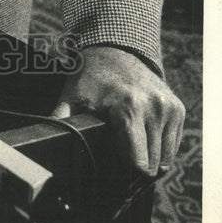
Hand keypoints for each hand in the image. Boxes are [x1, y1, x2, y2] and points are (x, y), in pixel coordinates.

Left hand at [51, 45, 184, 175]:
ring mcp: (168, 107)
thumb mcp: (71, 97)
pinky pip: (173, 144)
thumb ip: (60, 120)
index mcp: (128, 107)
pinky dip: (161, 147)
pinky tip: (143, 135)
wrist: (113, 50)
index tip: (115, 169)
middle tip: (119, 156)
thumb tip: (44, 141)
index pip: (139, 162)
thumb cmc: (90, 77)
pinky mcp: (178, 108)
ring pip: (166, 158)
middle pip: (153, 164)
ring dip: (151, 158)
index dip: (126, 173)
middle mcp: (153, 107)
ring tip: (130, 145)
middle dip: (137, 167)